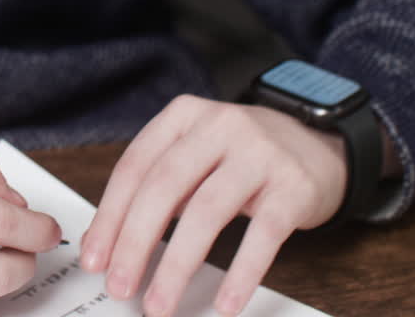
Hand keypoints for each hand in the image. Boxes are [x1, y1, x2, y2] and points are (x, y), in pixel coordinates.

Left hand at [79, 96, 346, 316]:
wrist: (321, 145)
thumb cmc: (243, 156)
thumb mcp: (195, 156)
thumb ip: (153, 190)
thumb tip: (102, 243)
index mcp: (184, 116)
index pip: (135, 168)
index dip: (109, 217)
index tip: (94, 259)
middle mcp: (220, 126)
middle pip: (164, 188)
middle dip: (135, 243)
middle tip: (119, 286)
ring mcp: (260, 153)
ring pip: (206, 213)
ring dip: (177, 266)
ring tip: (160, 304)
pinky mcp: (294, 185)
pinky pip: (263, 235)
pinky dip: (241, 273)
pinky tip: (226, 303)